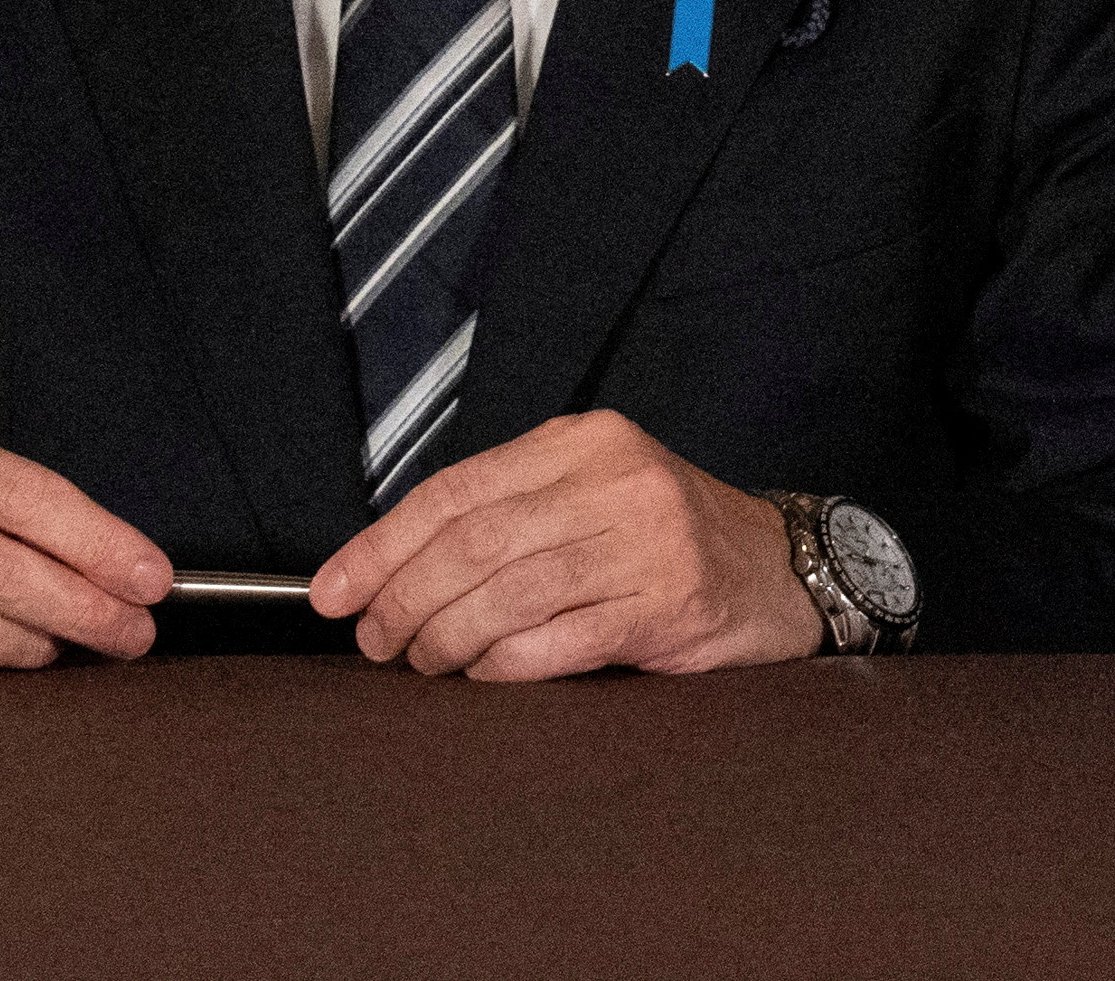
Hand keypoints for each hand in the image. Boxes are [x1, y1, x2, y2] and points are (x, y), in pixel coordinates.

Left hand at [307, 412, 821, 678]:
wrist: (780, 569)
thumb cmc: (665, 536)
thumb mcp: (589, 493)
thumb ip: (506, 514)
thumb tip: (385, 568)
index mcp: (584, 441)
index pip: (456, 490)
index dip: (381, 546)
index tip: (334, 592)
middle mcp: (617, 479)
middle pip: (473, 544)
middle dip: (403, 601)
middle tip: (376, 641)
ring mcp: (647, 541)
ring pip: (507, 596)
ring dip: (444, 641)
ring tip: (423, 662)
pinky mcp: (667, 604)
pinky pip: (555, 643)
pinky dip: (503, 666)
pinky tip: (484, 674)